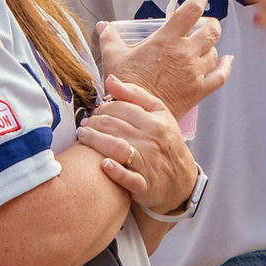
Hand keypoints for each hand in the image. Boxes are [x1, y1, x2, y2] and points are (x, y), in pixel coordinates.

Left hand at [76, 75, 197, 214]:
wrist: (182, 180)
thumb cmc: (165, 141)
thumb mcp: (158, 113)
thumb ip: (134, 94)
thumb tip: (109, 79)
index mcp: (155, 121)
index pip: (121, 108)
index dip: (103, 107)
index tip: (95, 111)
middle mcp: (152, 141)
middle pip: (114, 126)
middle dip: (94, 123)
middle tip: (84, 124)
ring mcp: (149, 164)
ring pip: (116, 147)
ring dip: (94, 140)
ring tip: (82, 136)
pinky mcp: (145, 186)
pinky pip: (128, 179)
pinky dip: (115, 171)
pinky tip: (103, 164)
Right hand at [97, 0, 230, 118]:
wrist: (135, 113)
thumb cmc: (125, 84)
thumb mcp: (113, 55)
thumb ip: (110, 36)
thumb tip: (104, 26)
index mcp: (166, 39)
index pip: (190, 11)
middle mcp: (185, 53)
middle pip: (210, 31)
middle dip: (211, 23)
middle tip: (207, 22)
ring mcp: (194, 72)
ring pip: (214, 51)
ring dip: (211, 46)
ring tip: (204, 45)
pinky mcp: (199, 90)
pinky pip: (220, 76)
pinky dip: (226, 66)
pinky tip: (227, 60)